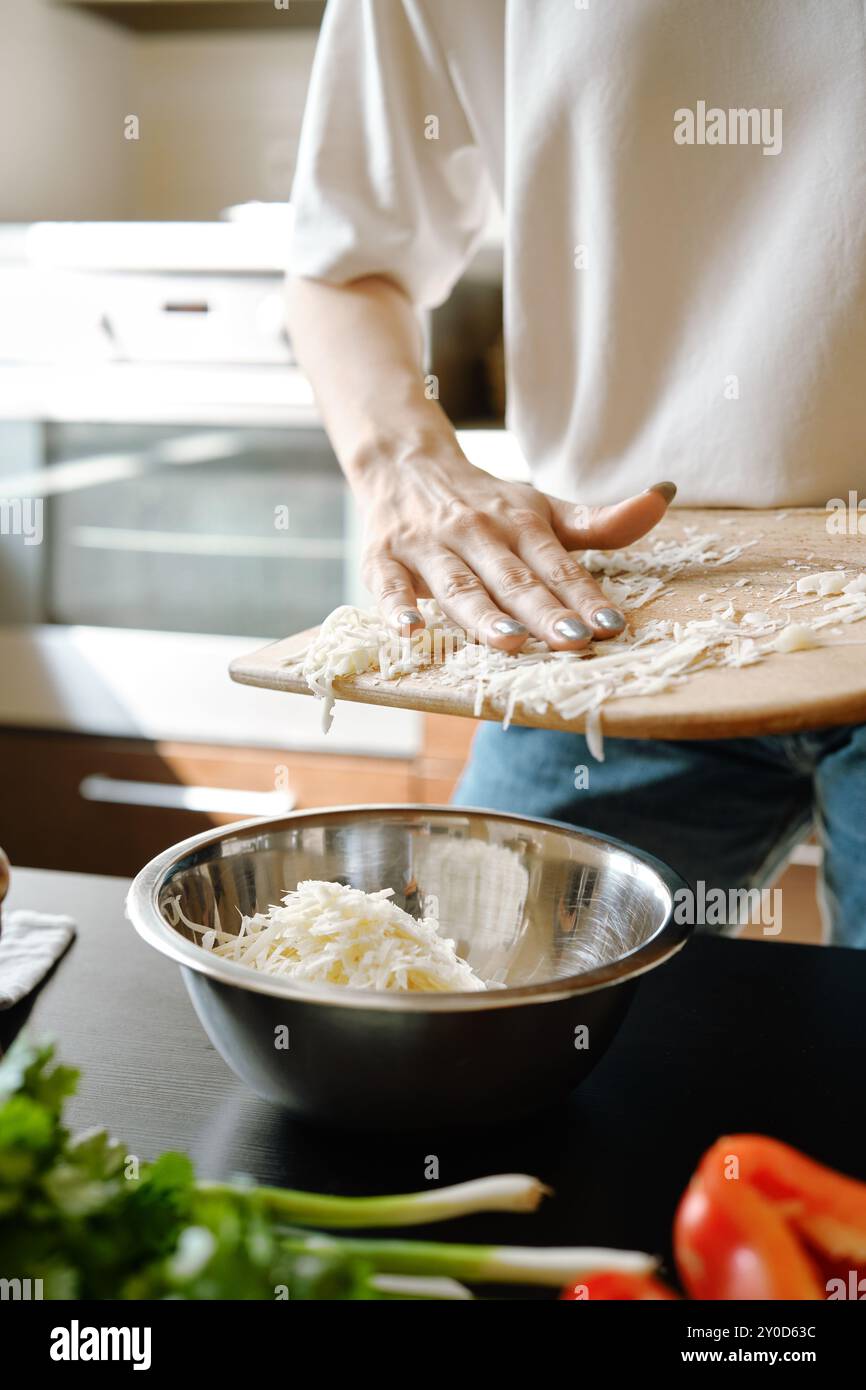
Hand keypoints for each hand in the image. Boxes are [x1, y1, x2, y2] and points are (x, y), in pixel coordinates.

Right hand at [356, 440, 675, 650]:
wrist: (403, 462)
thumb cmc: (485, 503)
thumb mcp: (542, 509)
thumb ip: (598, 522)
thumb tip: (663, 495)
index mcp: (519, 523)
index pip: (557, 565)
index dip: (584, 596)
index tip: (612, 626)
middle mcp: (477, 532)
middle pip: (514, 579)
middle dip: (543, 611)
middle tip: (571, 641)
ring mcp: (428, 546)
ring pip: (459, 584)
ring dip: (483, 613)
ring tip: (510, 641)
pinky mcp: (383, 558)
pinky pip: (388, 586)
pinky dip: (397, 608)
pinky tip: (411, 632)